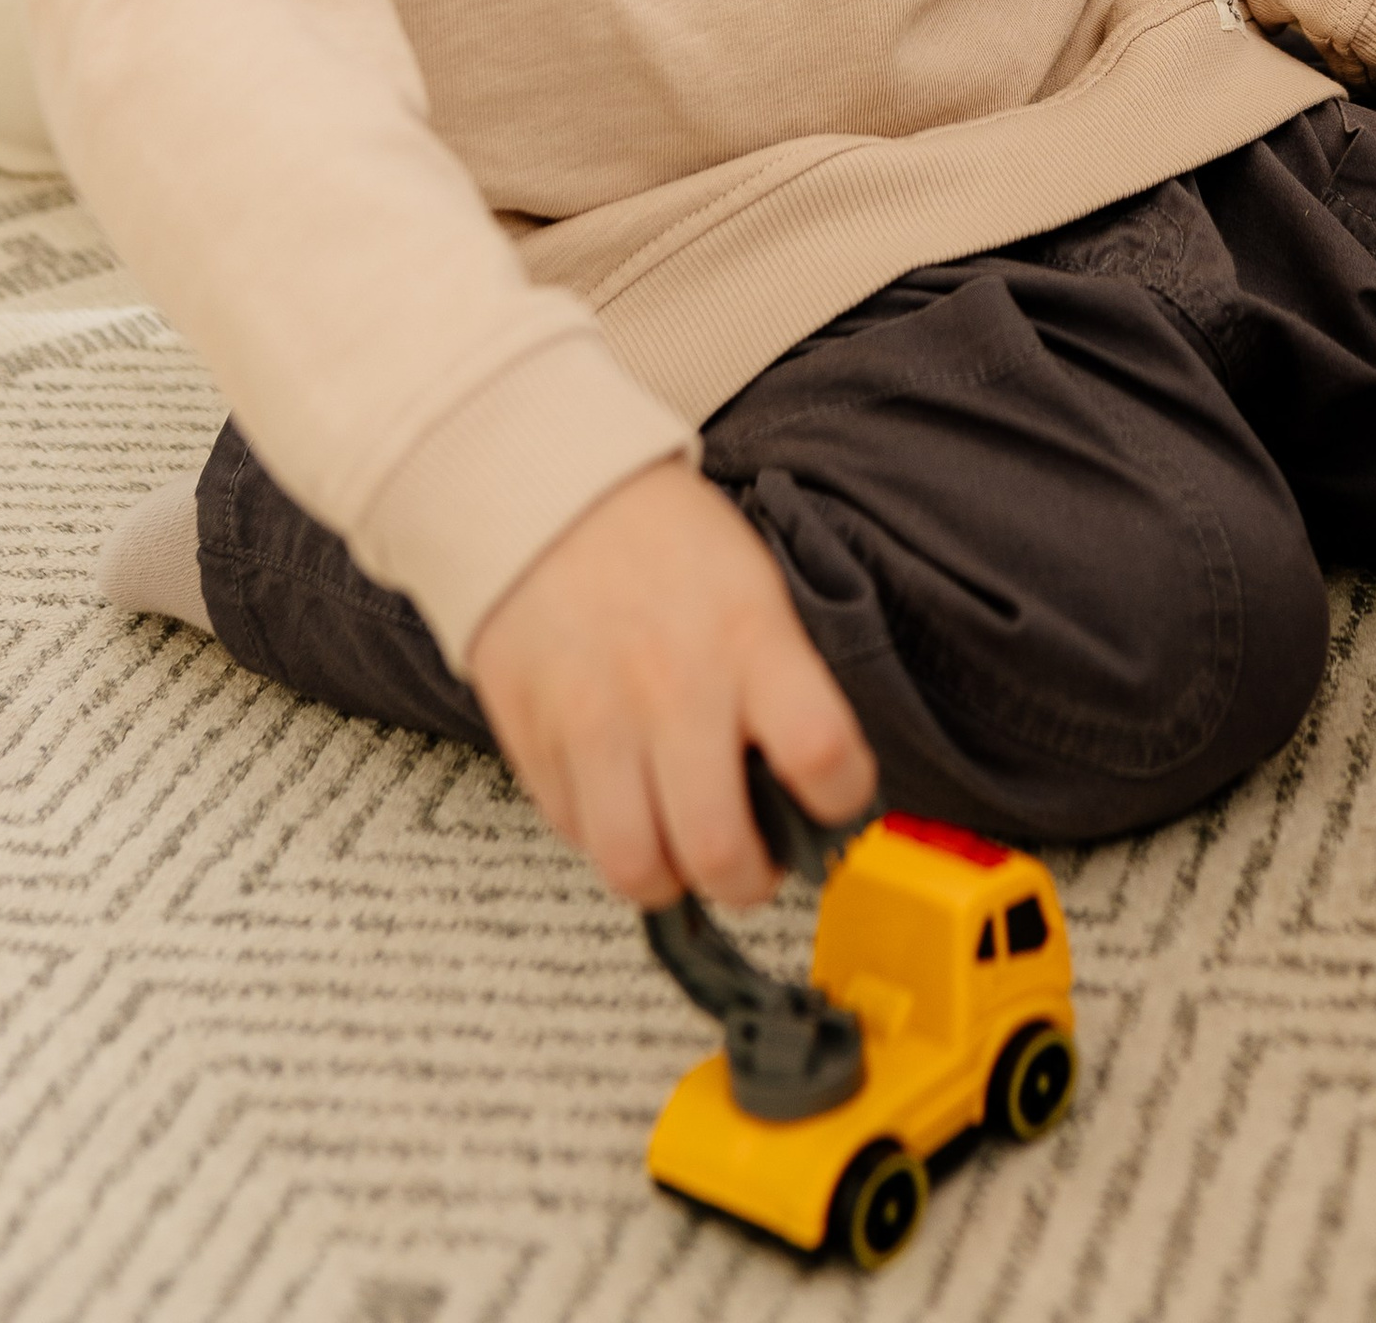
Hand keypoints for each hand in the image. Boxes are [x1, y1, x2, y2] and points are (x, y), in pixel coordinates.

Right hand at [466, 459, 874, 909]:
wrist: (546, 493)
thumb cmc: (661, 539)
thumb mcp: (753, 586)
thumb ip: (782, 682)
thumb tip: (809, 784)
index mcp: (747, 640)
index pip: (822, 756)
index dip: (843, 801)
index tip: (836, 801)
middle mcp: (671, 690)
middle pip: (720, 850)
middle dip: (752, 881)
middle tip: (756, 863)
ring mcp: (594, 723)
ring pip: (638, 868)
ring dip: (672, 879)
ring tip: (684, 851)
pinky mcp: (533, 743)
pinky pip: (575, 835)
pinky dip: (607, 837)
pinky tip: (626, 799)